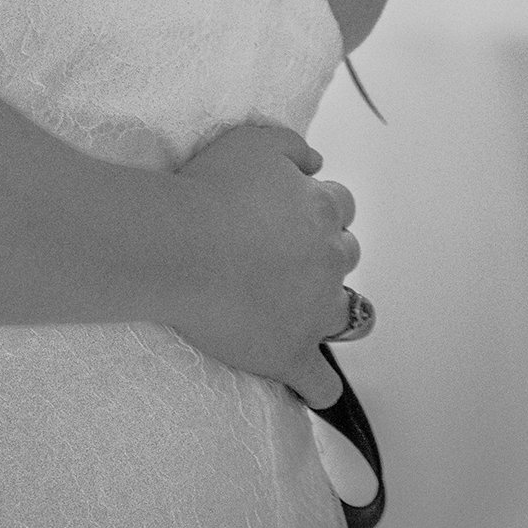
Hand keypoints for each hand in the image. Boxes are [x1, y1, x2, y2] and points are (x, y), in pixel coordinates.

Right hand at [170, 120, 360, 407]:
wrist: (178, 245)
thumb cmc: (210, 187)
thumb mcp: (255, 141)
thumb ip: (294, 147)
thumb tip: (317, 162)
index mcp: (322, 209)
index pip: (340, 205)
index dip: (315, 206)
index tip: (286, 211)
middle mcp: (329, 260)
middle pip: (346, 254)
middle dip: (324, 252)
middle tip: (282, 254)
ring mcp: (315, 313)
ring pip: (350, 314)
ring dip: (331, 308)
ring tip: (301, 308)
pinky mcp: (291, 355)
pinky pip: (322, 385)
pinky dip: (320, 386)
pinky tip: (310, 383)